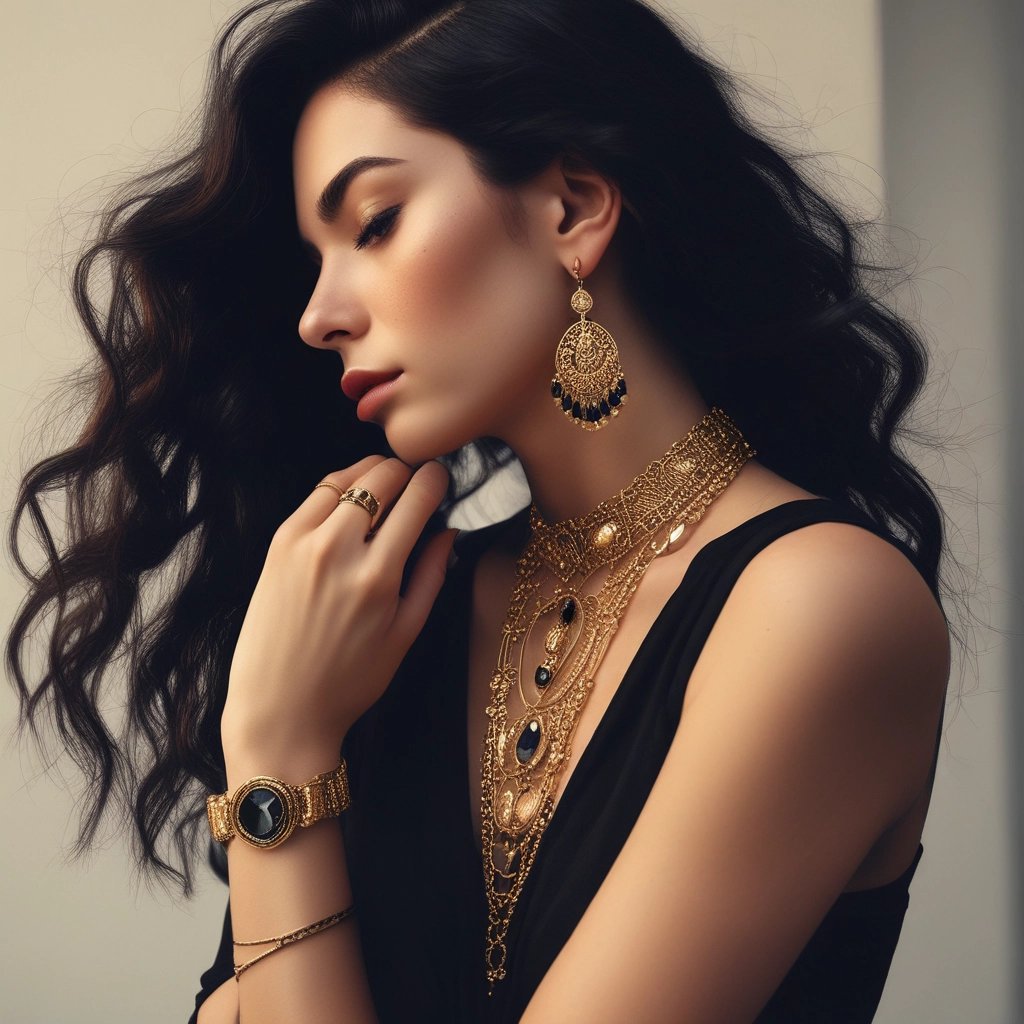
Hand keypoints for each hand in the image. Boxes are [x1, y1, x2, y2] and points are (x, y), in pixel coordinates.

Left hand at [221, 455, 456, 766]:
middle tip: (415, 482)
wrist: (281, 707)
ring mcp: (304, 543)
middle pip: (383, 476)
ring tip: (386, 485)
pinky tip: (352, 499)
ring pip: (348, 477)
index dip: (436, 479)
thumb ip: (432, 574)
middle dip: (406, 471)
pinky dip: (340, 487)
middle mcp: (339, 551)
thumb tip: (449, 529)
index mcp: (379, 576)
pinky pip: (316, 494)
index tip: (441, 478)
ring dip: (373, 473)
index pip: (417, 498)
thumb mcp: (406, 633)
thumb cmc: (349, 680)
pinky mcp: (279, 544)